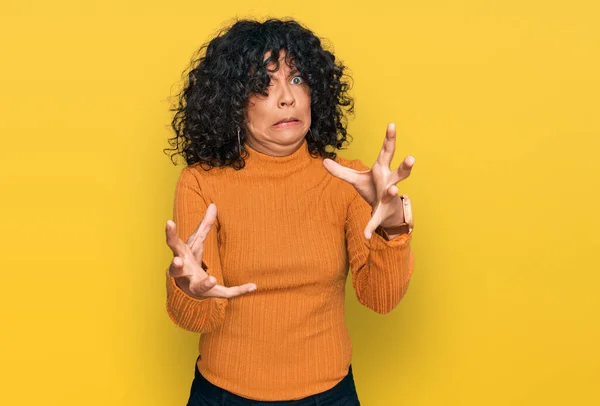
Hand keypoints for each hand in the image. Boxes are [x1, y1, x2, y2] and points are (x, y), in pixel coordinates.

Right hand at [165, 203, 256, 298]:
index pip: (173, 243)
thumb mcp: (197, 242)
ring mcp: (193, 285)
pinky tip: (252, 286)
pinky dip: (238, 290)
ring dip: (204, 283)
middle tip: (178, 261)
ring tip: (212, 280)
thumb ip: (205, 225)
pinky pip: (223, 293)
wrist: (185, 288)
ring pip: (197, 286)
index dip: (170, 233)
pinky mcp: (208, 294)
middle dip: (176, 265)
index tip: (169, 222)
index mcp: (181, 255)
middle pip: (176, 268)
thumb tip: (213, 205)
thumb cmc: (189, 260)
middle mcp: (183, 272)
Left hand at [323, 122, 413, 239]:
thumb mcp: (355, 178)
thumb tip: (323, 161)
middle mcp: (389, 181)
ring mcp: (388, 197)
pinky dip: (370, 227)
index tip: (392, 124)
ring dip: (393, 192)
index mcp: (382, 169)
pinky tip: (366, 235)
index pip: (387, 151)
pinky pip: (376, 220)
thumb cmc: (372, 188)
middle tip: (411, 158)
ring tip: (393, 190)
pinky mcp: (382, 212)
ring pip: (394, 193)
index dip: (390, 138)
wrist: (383, 210)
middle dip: (406, 166)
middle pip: (400, 172)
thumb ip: (340, 171)